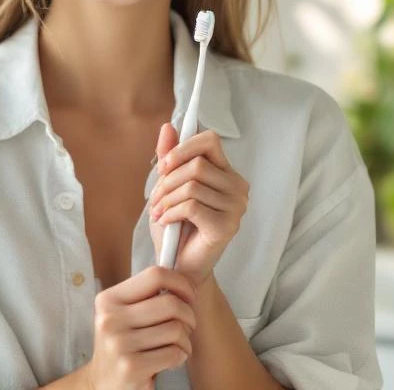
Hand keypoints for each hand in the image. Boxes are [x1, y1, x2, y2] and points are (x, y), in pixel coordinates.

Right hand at [81, 266, 197, 389]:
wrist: (102, 383)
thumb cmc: (122, 345)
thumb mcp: (123, 315)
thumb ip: (146, 296)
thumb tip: (183, 279)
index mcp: (109, 300)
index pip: (155, 275)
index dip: (180, 282)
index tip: (189, 295)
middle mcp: (110, 319)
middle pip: (170, 303)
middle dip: (189, 315)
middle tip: (188, 325)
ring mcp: (119, 344)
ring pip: (176, 329)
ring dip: (185, 340)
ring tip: (177, 346)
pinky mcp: (131, 368)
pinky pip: (174, 353)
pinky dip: (180, 356)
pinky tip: (171, 360)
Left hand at [148, 124, 249, 289]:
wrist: (177, 267)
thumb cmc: (175, 227)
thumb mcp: (168, 187)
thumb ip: (170, 158)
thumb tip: (167, 127)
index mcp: (227, 173)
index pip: (210, 140)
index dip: (183, 148)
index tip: (164, 166)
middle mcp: (238, 188)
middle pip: (197, 164)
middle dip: (167, 180)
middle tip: (155, 199)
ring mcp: (236, 208)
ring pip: (192, 185)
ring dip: (166, 199)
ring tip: (158, 212)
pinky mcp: (227, 227)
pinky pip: (192, 206)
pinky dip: (171, 212)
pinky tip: (165, 222)